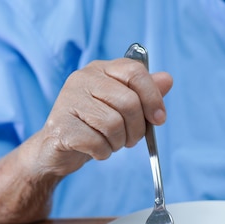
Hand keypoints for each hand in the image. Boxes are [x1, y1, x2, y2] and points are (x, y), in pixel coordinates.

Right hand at [30, 58, 173, 177]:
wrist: (57, 149)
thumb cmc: (93, 126)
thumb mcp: (122, 107)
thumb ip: (144, 93)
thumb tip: (167, 79)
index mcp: (101, 70)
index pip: (134, 72)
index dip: (152, 97)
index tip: (159, 119)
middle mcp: (82, 79)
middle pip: (128, 102)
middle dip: (136, 128)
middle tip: (130, 139)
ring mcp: (68, 101)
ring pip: (113, 124)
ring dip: (118, 142)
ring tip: (110, 142)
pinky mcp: (61, 126)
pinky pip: (97, 143)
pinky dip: (103, 152)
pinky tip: (95, 150)